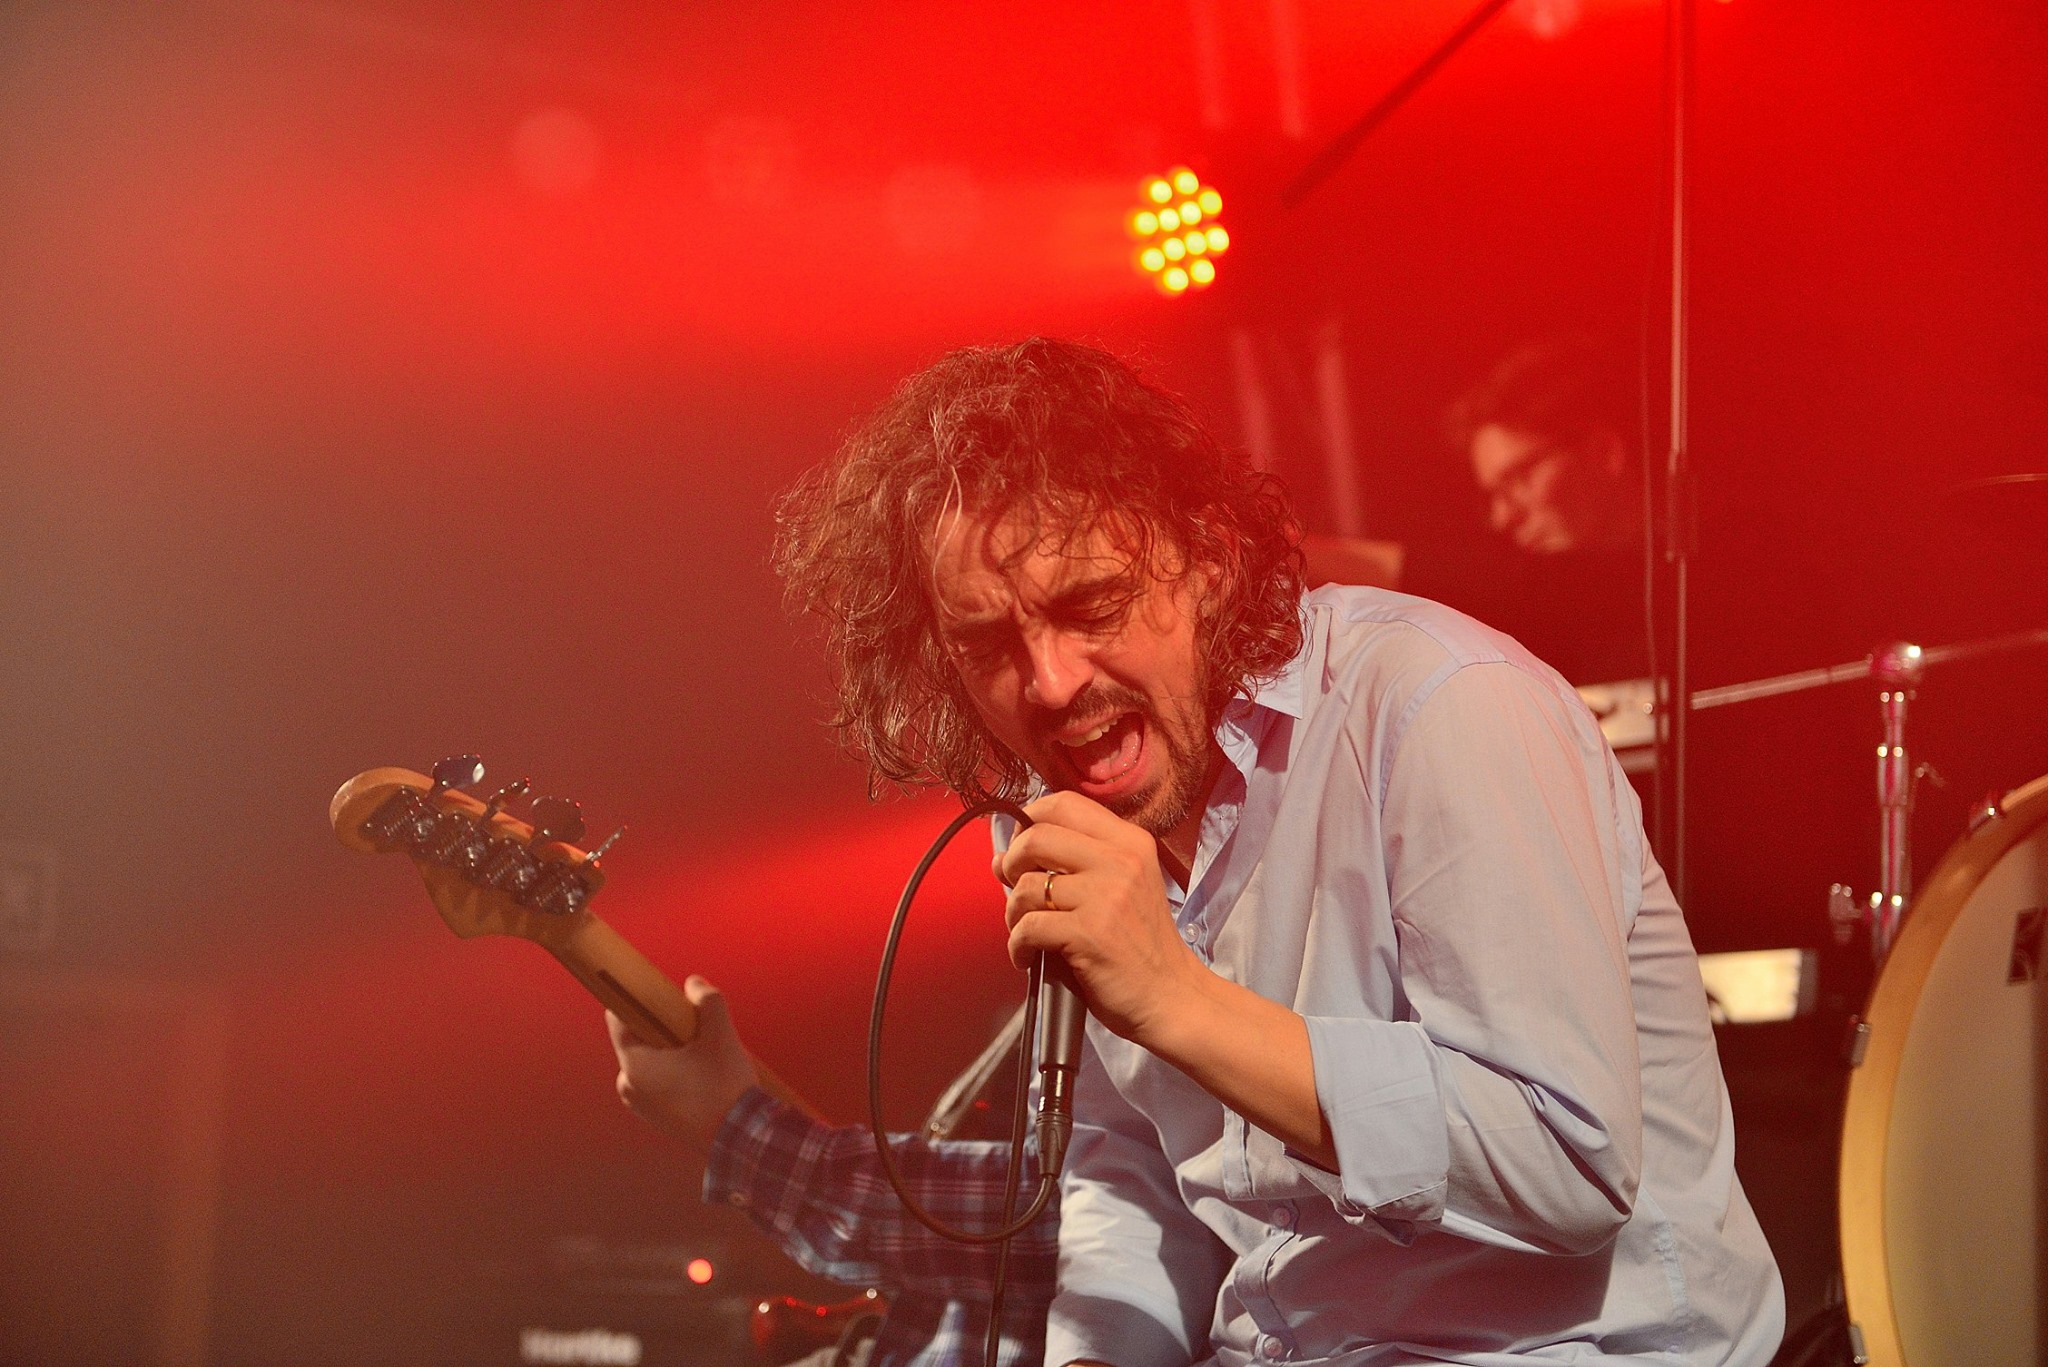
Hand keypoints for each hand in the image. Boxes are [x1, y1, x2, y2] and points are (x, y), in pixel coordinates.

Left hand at [608, 975, 759, 1149]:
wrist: (741, 1140)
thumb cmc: (726, 1087)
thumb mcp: (721, 1036)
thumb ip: (708, 1001)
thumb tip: (693, 984)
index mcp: (634, 1066)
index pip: (617, 1020)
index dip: (637, 1000)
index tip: (658, 994)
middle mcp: (628, 1086)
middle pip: (636, 1040)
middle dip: (661, 1028)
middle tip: (692, 1028)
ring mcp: (640, 1106)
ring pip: (648, 1061)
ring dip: (669, 1051)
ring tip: (701, 1054)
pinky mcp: (655, 1118)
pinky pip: (656, 1082)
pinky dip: (673, 1072)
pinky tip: (701, 1074)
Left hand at [995, 790, 1208, 1047]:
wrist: (1171, 996)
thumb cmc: (1140, 945)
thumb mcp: (1121, 887)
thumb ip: (1072, 864)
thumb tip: (1002, 858)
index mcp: (1130, 842)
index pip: (1064, 803)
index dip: (1029, 820)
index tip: (1020, 849)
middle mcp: (1120, 860)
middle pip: (1037, 836)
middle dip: (1012, 863)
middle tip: (1017, 892)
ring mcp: (1106, 896)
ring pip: (1027, 886)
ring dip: (1013, 912)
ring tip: (1025, 932)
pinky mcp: (1090, 933)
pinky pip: (1028, 927)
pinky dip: (1017, 945)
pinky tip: (1027, 957)